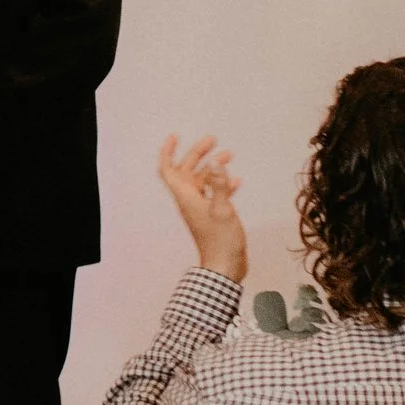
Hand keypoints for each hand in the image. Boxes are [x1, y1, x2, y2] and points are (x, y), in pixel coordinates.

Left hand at [157, 134, 247, 281]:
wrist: (225, 267)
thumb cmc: (221, 241)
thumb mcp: (222, 209)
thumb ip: (219, 185)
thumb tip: (216, 163)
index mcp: (186, 197)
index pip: (168, 170)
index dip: (168, 152)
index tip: (175, 137)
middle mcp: (189, 201)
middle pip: (187, 171)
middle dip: (197, 153)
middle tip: (213, 140)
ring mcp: (200, 209)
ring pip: (202, 181)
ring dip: (213, 168)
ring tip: (229, 155)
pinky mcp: (211, 216)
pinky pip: (213, 194)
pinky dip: (223, 185)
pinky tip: (236, 181)